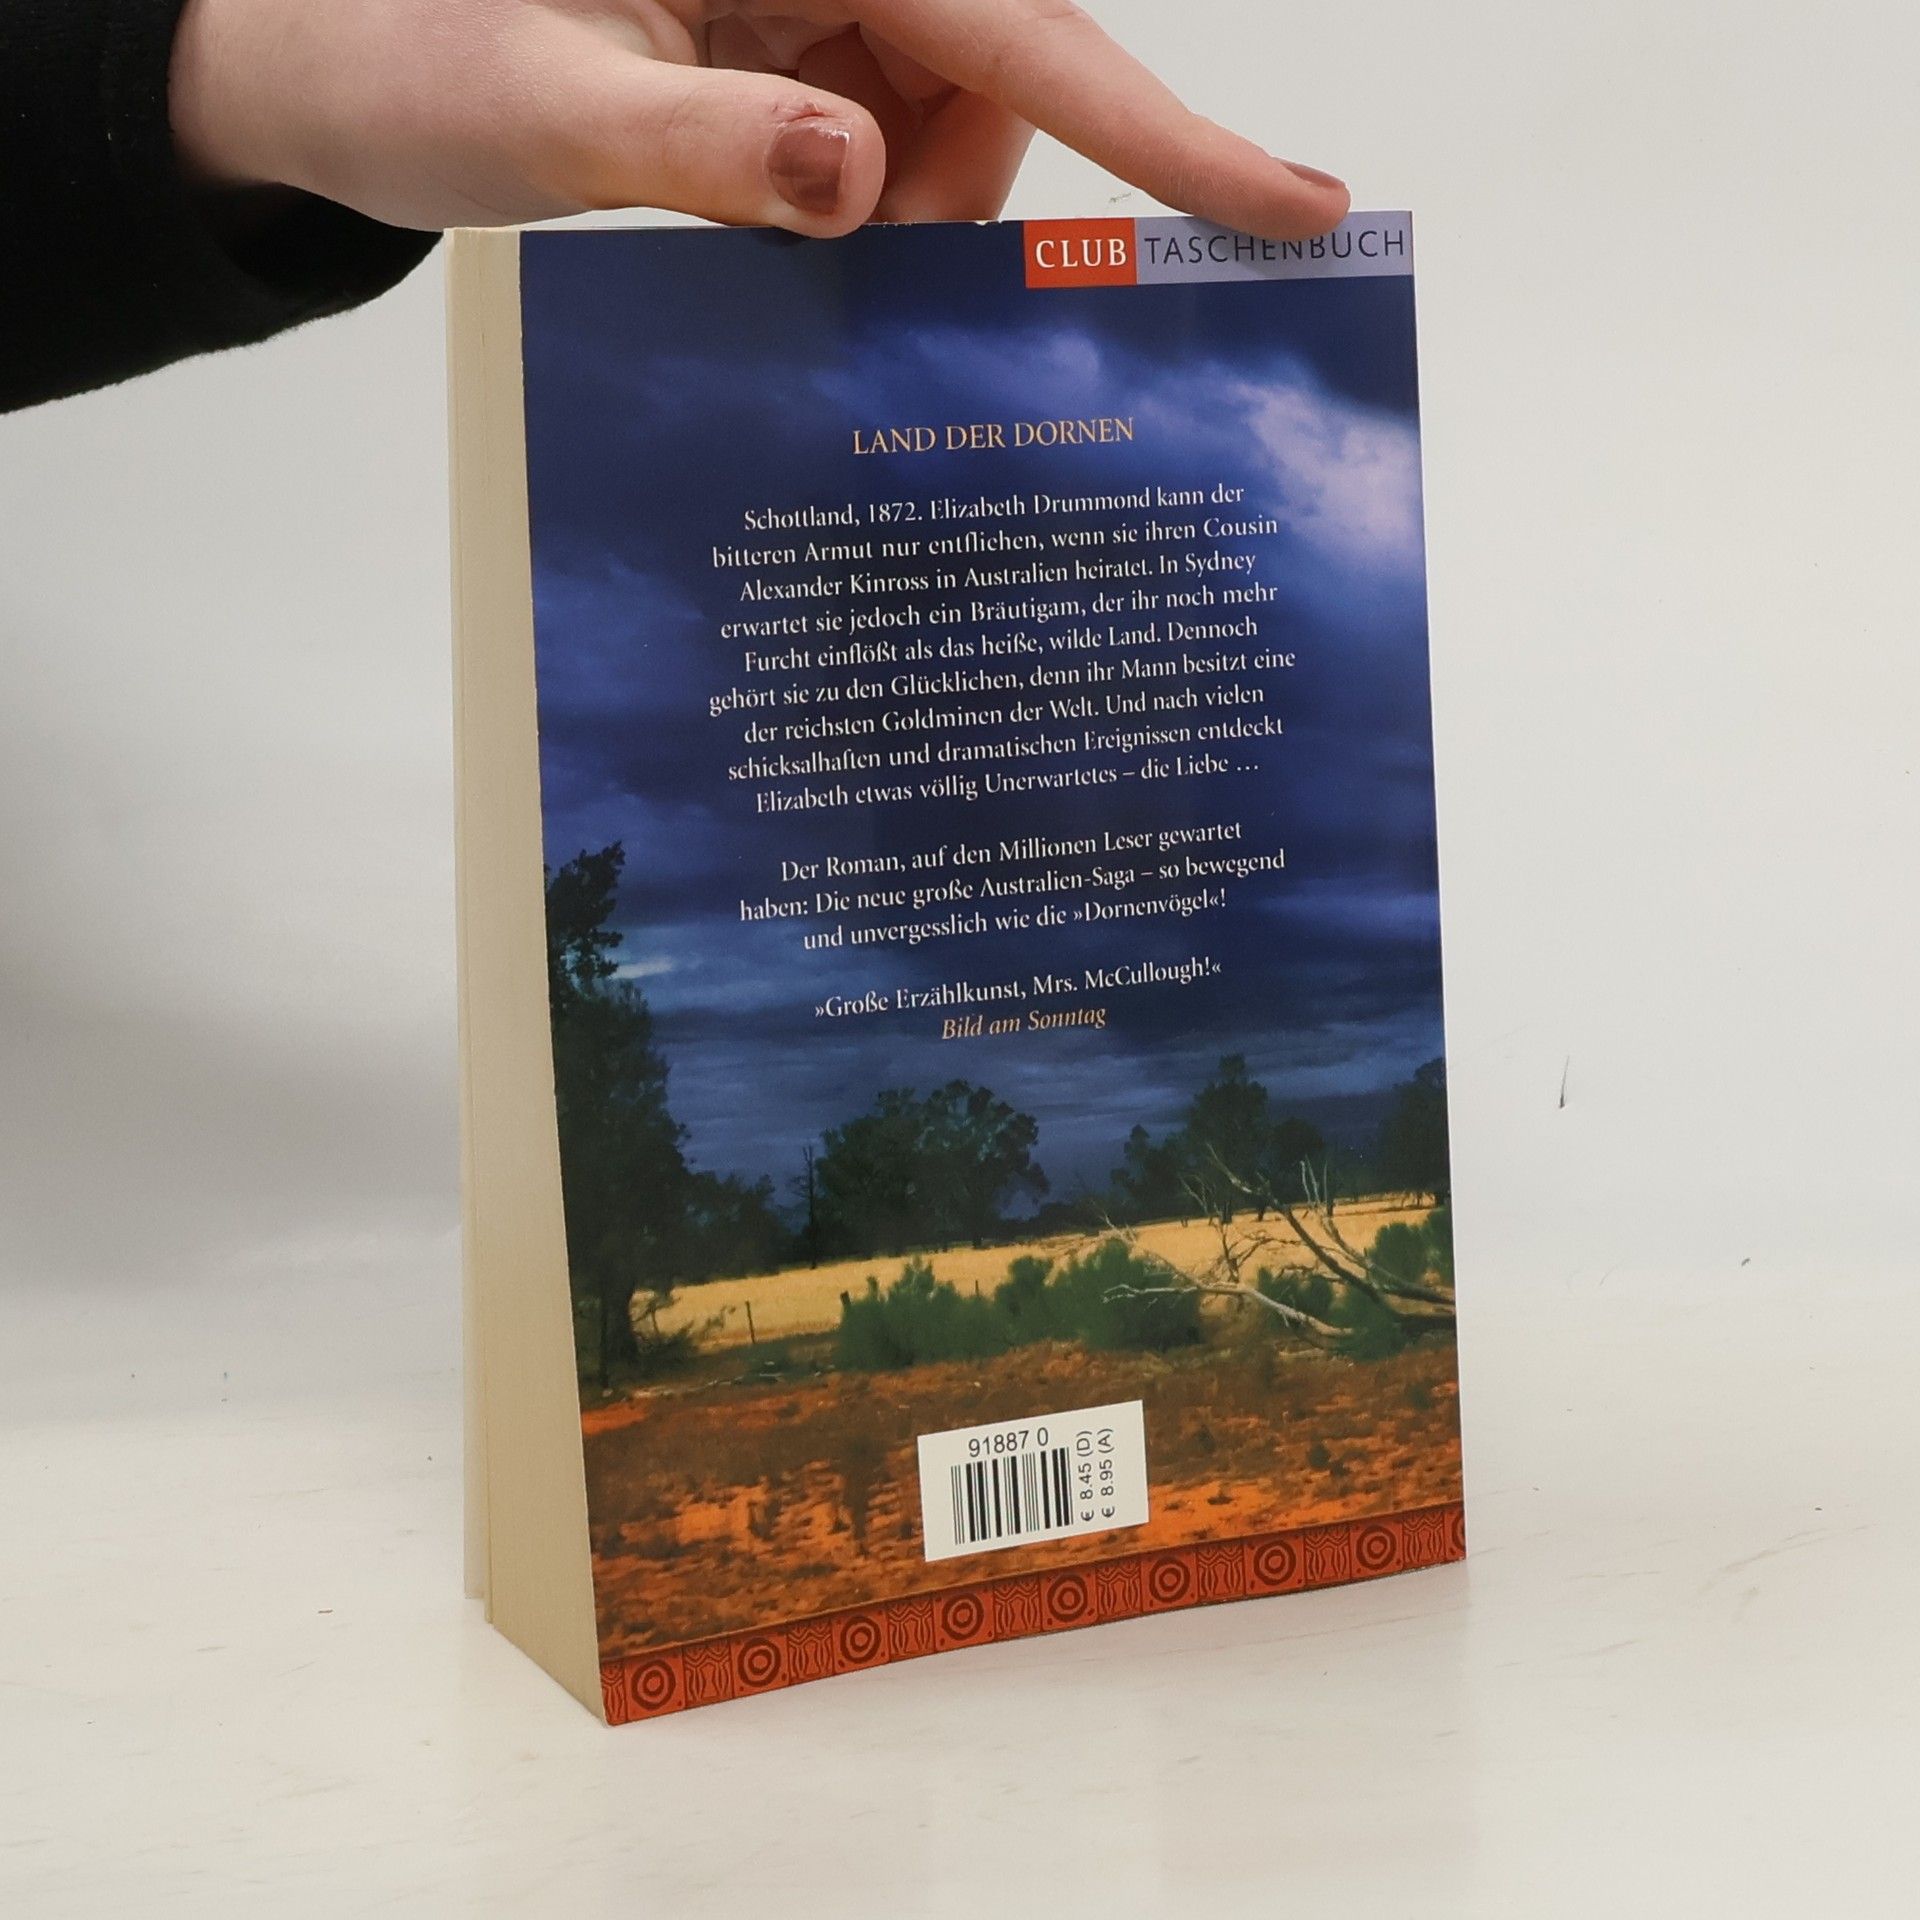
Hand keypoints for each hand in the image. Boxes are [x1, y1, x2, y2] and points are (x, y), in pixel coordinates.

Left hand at [169, 0, 1347, 239]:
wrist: (334, 69)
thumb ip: (708, 145)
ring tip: (745, 222)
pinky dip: (853, 215)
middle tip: (811, 242)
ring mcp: (816, 10)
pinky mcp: (791, 62)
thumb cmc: (408, 51)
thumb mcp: (546, 104)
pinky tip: (765, 219)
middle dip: (947, 203)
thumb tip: (865, 183)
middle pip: (1000, 94)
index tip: (1299, 205)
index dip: (1167, 125)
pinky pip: (888, 150)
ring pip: (950, 139)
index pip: (1023, 28)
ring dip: (888, 222)